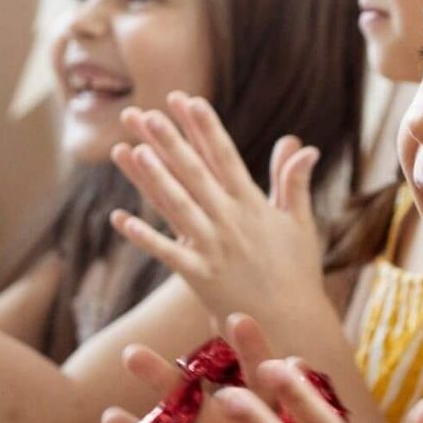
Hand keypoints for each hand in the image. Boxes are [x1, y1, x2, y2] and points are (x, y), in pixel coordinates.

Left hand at [109, 93, 331, 333]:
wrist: (291, 322)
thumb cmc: (296, 272)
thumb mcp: (300, 223)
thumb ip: (294, 181)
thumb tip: (302, 144)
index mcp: (254, 206)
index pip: (225, 157)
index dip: (206, 127)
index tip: (188, 100)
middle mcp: (232, 222)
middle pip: (196, 174)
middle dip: (172, 142)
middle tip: (148, 114)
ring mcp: (214, 248)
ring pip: (179, 206)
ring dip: (154, 178)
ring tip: (131, 150)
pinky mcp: (200, 276)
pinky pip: (167, 253)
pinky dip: (144, 237)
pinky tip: (120, 219)